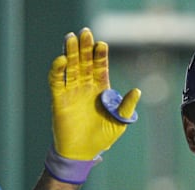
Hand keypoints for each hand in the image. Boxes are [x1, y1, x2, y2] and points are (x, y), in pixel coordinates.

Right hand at [49, 27, 140, 160]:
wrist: (82, 153)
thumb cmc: (101, 138)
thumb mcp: (119, 122)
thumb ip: (126, 106)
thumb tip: (137, 91)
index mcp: (101, 89)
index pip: (100, 67)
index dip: (100, 55)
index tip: (102, 44)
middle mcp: (85, 87)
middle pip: (84, 62)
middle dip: (84, 48)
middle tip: (85, 33)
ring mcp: (71, 91)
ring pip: (70, 67)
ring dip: (70, 53)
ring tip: (71, 38)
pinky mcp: (58, 99)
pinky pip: (57, 81)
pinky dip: (58, 70)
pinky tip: (62, 60)